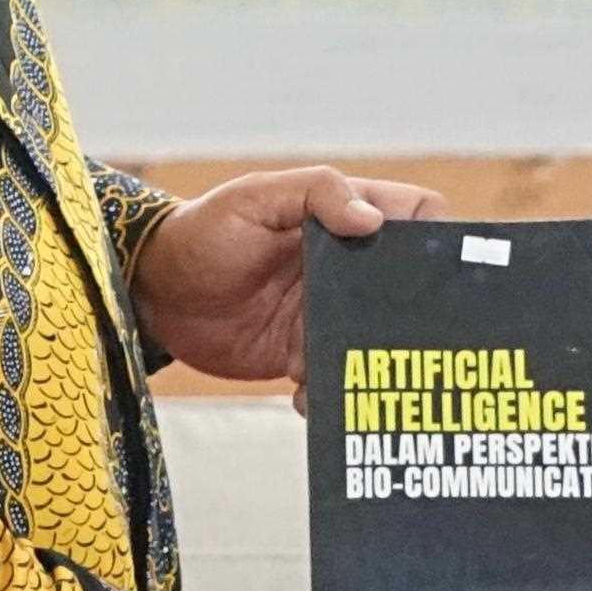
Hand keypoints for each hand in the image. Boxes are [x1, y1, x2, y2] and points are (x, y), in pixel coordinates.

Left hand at [132, 166, 445, 389]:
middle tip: (418, 338)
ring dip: (380, 359)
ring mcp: (327, 311)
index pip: (415, 214)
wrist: (153, 296)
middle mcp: (344, 265)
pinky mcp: (303, 353)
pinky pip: (337, 376)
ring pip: (378, 337)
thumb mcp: (252, 199)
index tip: (438, 267)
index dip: (436, 236)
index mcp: (341, 216)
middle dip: (419, 311)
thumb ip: (313, 194)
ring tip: (374, 381)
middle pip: (408, 285)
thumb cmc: (200, 233)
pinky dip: (334, 391)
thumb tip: (372, 219)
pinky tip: (309, 397)